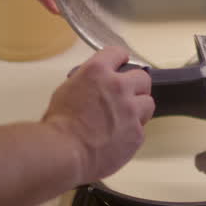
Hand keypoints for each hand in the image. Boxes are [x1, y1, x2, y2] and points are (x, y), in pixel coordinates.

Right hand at [43, 47, 155, 182]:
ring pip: (147, 103)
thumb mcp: (67, 91)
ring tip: (124, 120)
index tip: (122, 63)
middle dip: (136, 86)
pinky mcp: (137, 132)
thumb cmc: (58, 126)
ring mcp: (131, 109)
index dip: (120, 59)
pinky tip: (117, 139)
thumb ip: (88, 83)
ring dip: (138, 109)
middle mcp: (118, 86)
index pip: (117, 53)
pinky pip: (140, 129)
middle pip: (142, 78)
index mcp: (97, 71)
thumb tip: (94, 88)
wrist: (64, 153)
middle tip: (127, 96)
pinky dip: (131, 133)